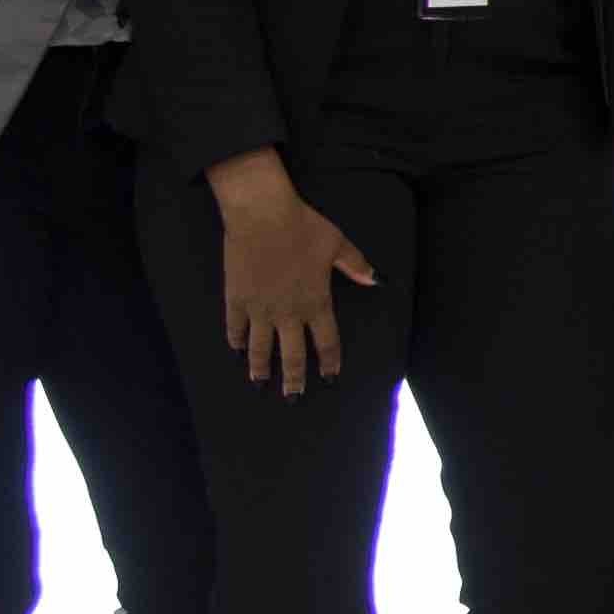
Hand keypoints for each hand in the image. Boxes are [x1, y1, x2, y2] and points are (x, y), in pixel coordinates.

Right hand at [209, 151, 371, 392]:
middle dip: (294, 380)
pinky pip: (235, 328)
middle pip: (292, 355)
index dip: (329, 363)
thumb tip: (378, 280)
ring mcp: (260, 309)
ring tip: (260, 384)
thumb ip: (357, 266)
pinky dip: (237, 341)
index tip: (330, 379)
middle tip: (294, 399)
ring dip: (261, 369)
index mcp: (316, 302)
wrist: (261, 214)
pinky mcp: (236, 299)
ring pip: (261, 349)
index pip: (327, 342)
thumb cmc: (303, 226)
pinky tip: (237, 352)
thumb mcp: (338, 244)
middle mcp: (288, 313)